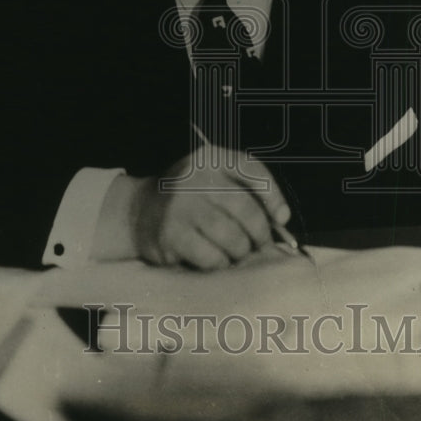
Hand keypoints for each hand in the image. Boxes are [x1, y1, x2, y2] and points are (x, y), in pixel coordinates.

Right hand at [100, 145, 290, 269]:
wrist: (139, 210)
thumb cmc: (189, 198)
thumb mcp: (213, 178)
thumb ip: (245, 189)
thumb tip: (281, 220)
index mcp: (210, 158)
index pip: (251, 169)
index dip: (273, 195)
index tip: (282, 218)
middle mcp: (194, 177)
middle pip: (246, 210)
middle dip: (259, 233)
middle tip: (258, 243)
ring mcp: (180, 205)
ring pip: (232, 237)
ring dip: (240, 250)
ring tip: (235, 251)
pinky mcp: (170, 234)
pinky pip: (212, 256)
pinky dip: (220, 262)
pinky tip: (213, 258)